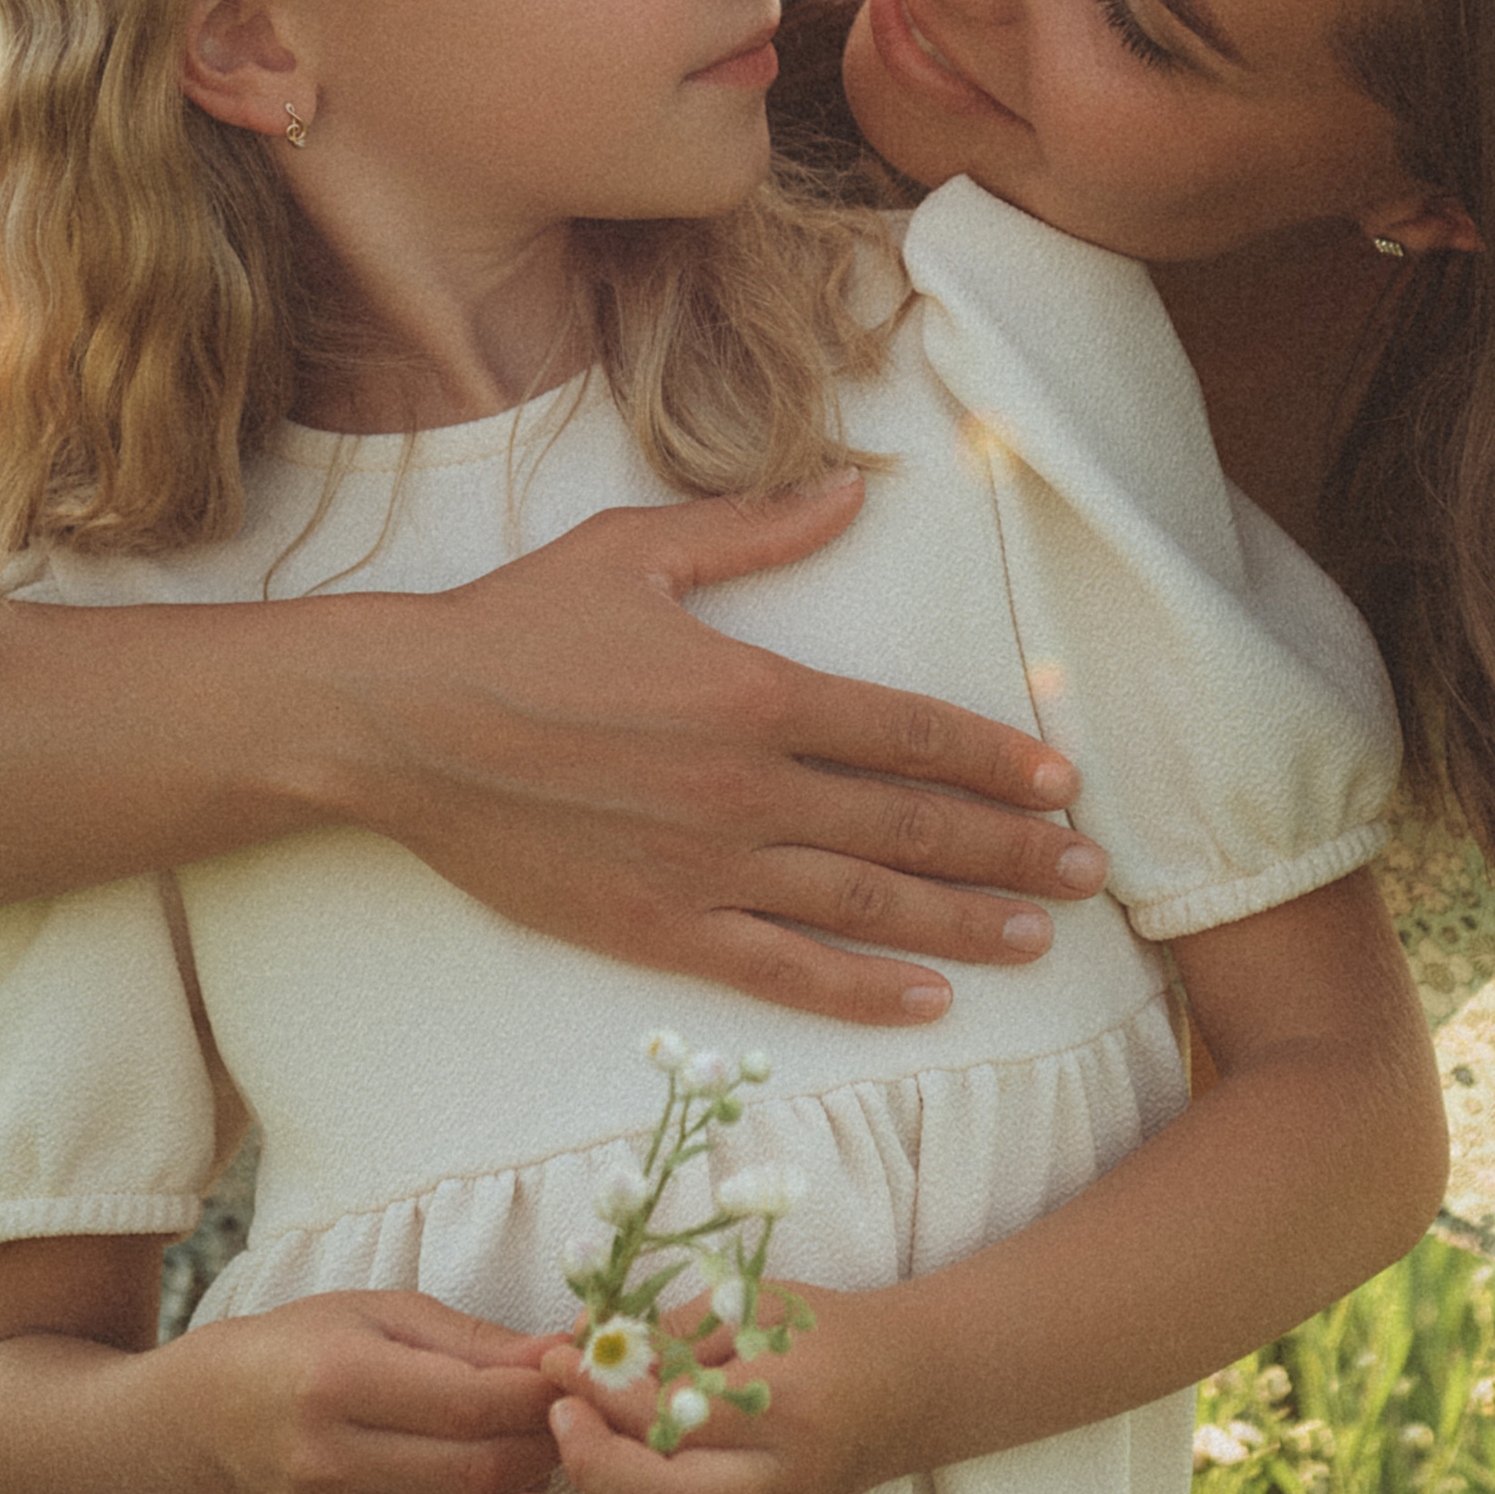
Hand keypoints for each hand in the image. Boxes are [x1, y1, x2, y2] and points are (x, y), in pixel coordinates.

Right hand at [196, 1289, 560, 1493]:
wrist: (222, 1417)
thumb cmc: (314, 1347)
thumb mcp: (386, 1314)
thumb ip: (477, 1340)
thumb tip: (566, 1353)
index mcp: (335, 1380)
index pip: (469, 1403)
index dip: (538, 1395)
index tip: (572, 1377)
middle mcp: (324, 1464)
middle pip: (476, 1472)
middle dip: (542, 1446)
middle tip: (567, 1420)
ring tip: (527, 1453)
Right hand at [354, 483, 1106, 1026]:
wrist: (404, 722)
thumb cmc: (516, 624)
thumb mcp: (639, 550)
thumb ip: (758, 530)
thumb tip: (850, 491)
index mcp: (756, 691)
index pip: (909, 732)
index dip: (996, 761)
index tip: (1061, 781)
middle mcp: (748, 787)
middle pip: (911, 827)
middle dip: (1012, 852)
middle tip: (1090, 873)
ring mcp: (705, 866)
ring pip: (866, 906)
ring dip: (965, 925)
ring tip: (1042, 940)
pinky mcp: (656, 926)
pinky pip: (781, 970)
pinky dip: (861, 991)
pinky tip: (927, 1003)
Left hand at [491, 1286, 904, 1493]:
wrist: (906, 1392)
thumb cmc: (823, 1333)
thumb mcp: (753, 1302)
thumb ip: (667, 1327)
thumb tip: (575, 1343)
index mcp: (784, 1403)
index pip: (682, 1410)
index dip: (607, 1386)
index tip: (552, 1358)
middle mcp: (776, 1482)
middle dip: (595, 1469)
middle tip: (549, 1423)